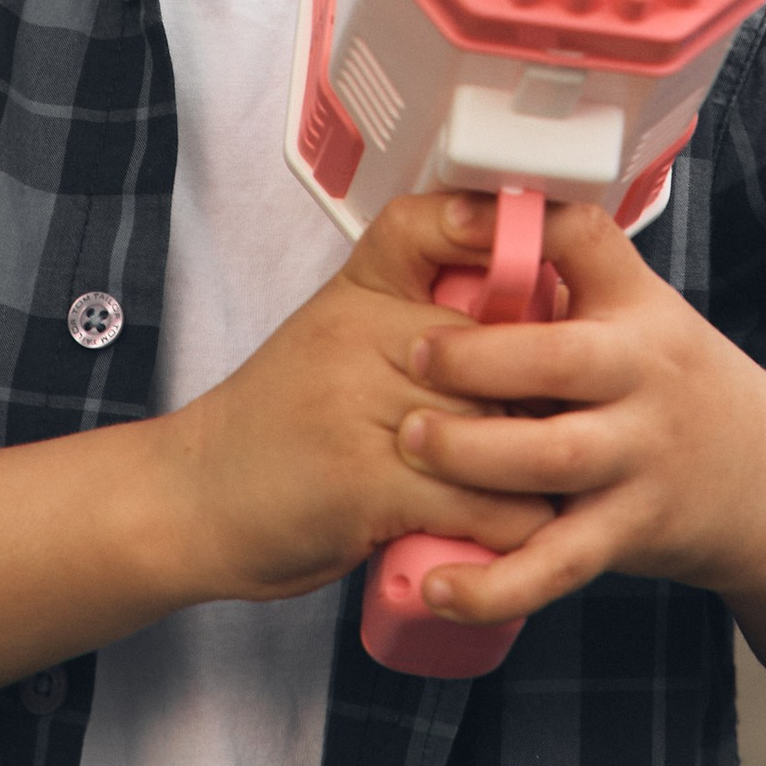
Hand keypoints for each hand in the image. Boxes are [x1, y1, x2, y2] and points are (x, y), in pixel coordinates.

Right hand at [159, 191, 560, 605]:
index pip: (432, 230)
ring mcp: (363, 410)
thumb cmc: (276, 424)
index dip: (493, 232)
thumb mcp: (335, 336)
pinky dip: (509, 527)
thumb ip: (413, 317)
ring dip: (538, 468)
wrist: (190, 497)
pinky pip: (472, 500)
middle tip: (575, 422)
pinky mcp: (364, 484)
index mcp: (357, 294)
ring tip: (559, 486)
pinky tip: (519, 535)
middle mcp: (362, 338)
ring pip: (495, 424)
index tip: (541, 266)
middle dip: (542, 391)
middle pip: (494, 347)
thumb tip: (528, 314)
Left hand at [387, 195, 765, 627]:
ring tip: (409, 442)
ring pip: (553, 459)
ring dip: (474, 454)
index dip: (523, 225)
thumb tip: (462, 231)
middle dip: (481, 358)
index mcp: (640, 309)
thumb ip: (570, 284)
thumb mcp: (644, 315)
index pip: (587, 241)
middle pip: (562, 360)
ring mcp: (640, 459)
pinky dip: (495, 582)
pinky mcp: (630, 532)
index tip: (456, 218)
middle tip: (413, 354)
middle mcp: (645, 378)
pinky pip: (556, 564)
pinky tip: (438, 586)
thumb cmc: (677, 387)